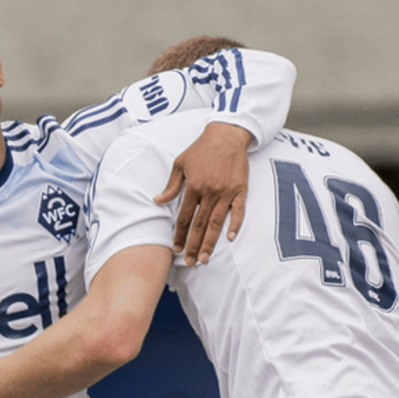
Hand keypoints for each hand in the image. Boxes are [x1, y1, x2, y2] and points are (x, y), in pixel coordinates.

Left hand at [154, 122, 250, 264]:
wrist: (227, 135)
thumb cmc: (201, 149)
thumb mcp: (180, 163)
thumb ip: (171, 185)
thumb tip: (158, 201)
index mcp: (193, 186)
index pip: (184, 217)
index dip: (179, 234)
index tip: (176, 249)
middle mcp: (209, 192)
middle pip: (199, 224)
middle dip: (193, 245)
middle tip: (190, 262)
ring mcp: (226, 192)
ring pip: (216, 222)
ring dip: (210, 241)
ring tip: (204, 258)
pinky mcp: (241, 190)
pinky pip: (238, 211)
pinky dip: (234, 225)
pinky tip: (229, 238)